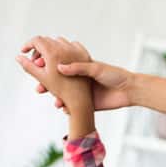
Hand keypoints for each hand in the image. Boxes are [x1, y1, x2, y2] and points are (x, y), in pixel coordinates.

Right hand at [20, 40, 135, 111]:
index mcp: (79, 64)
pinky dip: (64, 105)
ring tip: (46, 96)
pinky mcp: (86, 102)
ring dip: (52, 93)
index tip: (35, 62)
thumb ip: (78, 67)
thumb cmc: (115, 75)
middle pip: (55, 77)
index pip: (57, 61)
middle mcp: (78, 77)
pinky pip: (71, 104)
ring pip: (61, 91)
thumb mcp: (96, 68)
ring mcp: (81, 90)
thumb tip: (59, 67)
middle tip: (38, 85)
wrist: (130, 91)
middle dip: (44, 79)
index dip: (46, 61)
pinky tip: (61, 106)